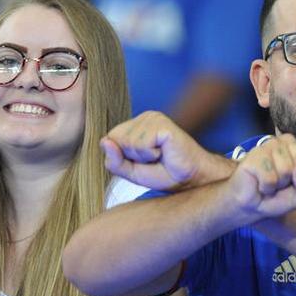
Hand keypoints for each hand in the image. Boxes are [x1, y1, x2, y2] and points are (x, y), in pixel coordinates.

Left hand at [101, 111, 230, 191]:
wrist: (191, 179)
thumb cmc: (165, 174)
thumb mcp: (131, 172)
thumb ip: (114, 161)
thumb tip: (104, 142)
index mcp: (136, 125)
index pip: (110, 139)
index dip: (122, 157)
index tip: (144, 162)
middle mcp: (144, 117)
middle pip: (117, 140)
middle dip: (132, 157)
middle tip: (154, 159)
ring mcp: (154, 118)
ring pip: (128, 143)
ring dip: (143, 157)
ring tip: (161, 156)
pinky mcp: (162, 124)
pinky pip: (141, 144)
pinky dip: (151, 155)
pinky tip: (165, 152)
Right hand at [229, 134, 295, 219]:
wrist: (250, 205)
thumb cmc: (278, 197)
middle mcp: (288, 141)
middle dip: (294, 180)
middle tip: (282, 183)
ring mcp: (270, 145)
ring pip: (286, 169)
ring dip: (278, 185)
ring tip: (271, 183)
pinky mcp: (255, 154)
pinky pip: (270, 177)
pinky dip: (266, 188)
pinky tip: (260, 184)